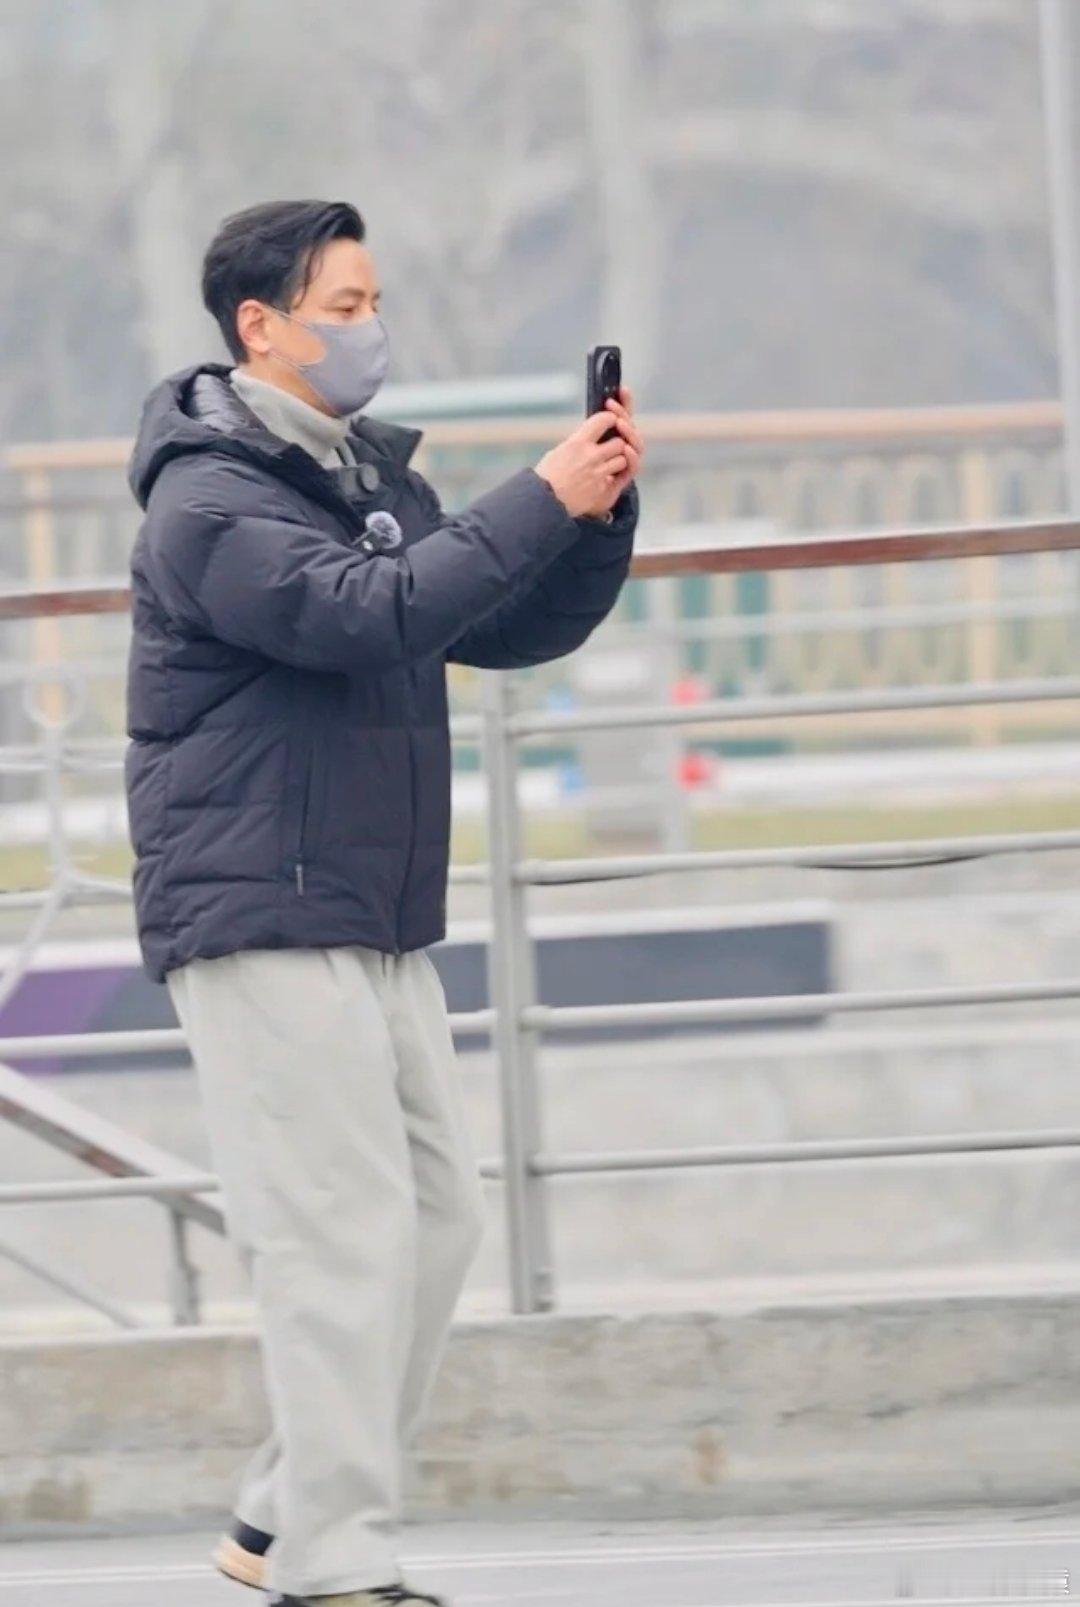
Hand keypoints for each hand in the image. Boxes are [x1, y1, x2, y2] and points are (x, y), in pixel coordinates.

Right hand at [534, 385, 644, 519]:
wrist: (544, 503)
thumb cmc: (547, 477)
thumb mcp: (558, 452)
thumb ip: (578, 443)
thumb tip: (590, 435)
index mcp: (577, 443)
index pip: (603, 420)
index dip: (610, 418)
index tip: (611, 420)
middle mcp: (590, 457)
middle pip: (618, 442)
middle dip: (618, 443)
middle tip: (613, 445)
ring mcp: (598, 474)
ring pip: (622, 460)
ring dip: (618, 460)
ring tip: (609, 463)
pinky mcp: (602, 489)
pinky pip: (617, 477)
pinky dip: (613, 476)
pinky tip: (604, 477)